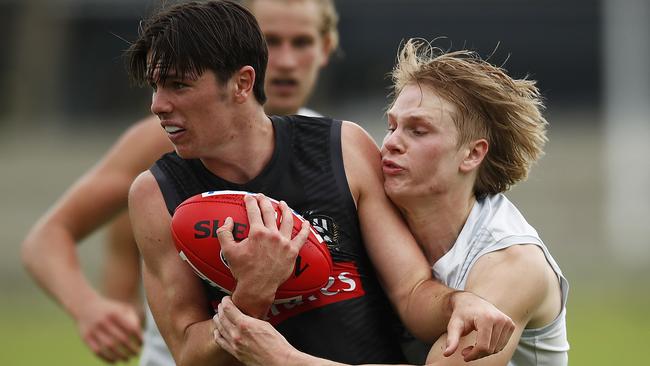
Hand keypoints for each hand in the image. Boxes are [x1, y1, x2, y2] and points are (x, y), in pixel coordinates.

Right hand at [75, 295, 141, 362]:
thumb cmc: (110, 309)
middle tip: (137, 353)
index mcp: (115, 313)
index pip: (131, 328)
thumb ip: (133, 318)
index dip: (138, 338)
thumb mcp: (122, 308)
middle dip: (131, 349)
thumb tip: (141, 334)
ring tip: (127, 359)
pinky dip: (107, 358)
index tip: (142, 344)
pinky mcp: (86, 337)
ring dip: (120, 355)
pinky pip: (97, 351)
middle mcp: (104, 321)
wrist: (84, 305)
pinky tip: (115, 361)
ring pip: (109, 346)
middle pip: (121, 339)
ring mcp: (94, 330)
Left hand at [213, 296, 296, 365]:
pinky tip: (217, 330)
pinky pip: (220, 342)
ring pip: (219, 328)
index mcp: (245, 324)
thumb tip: (246, 315)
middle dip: (220, 309)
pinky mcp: (235, 353)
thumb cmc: (276, 344)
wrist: (277, 360)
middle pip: (221, 317)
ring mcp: (234, 344)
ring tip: (218, 315)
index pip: (228, 308)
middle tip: (221, 305)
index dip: (225, 301)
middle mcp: (237, 334)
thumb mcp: (264, 324)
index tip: (226, 299)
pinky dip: (217, 334)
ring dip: (217, 319)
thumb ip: (251, 319)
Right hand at [218, 194, 310, 309]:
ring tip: (282, 204)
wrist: (257, 287)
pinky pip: (302, 237)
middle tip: (261, 197)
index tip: (249, 197)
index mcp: (257, 233)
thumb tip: (228, 220)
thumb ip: (224, 232)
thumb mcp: (228, 250)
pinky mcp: (293, 251)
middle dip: (265, 201)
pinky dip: (305, 229)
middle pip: (270, 212)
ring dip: (285, 209)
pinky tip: (306, 222)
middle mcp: (272, 235)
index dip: (250, 201)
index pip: (254, 211)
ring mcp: (284, 242)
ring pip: (287, 220)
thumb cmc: (243, 270)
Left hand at [444, 291, 514, 360]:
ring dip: (484, 352)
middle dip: (477, 353)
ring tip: (472, 346)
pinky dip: (492, 347)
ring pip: (497, 349)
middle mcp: (500, 319)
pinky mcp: (510, 324)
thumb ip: (451, 340)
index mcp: (486, 318)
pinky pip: (502, 344)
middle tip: (466, 351)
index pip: (483, 346)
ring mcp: (507, 321)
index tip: (464, 356)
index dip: (473, 355)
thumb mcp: (454, 325)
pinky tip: (482, 341)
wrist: (470, 301)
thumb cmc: (461, 313)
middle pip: (491, 349)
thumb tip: (446, 354)